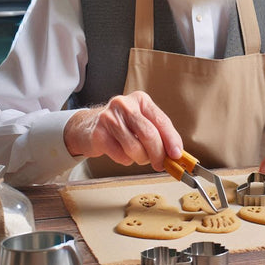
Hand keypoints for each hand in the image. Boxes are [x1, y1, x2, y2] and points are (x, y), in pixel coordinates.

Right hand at [63, 91, 182, 170]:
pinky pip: (120, 155)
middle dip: (158, 154)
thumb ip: (159, 133)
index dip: (171, 140)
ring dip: (141, 158)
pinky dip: (126, 160)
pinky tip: (123, 153)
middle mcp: (125, 105)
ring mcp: (109, 118)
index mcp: (141, 100)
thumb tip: (176, 153)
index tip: (177, 155)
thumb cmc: (122, 126)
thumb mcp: (142, 121)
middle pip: (149, 134)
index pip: (161, 121)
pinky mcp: (98, 134)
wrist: (87, 127)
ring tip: (140, 156)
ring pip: (134, 147)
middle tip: (161, 165)